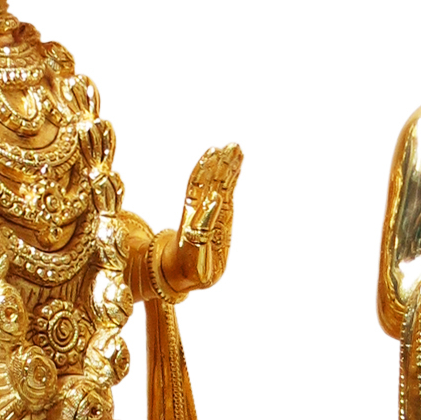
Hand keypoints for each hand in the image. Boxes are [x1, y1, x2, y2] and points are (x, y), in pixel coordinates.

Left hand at [161, 144, 242, 293]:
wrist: (184, 274)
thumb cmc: (190, 269)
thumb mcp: (194, 257)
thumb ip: (201, 229)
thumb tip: (213, 199)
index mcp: (192, 218)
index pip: (197, 189)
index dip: (204, 173)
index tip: (213, 156)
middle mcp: (200, 210)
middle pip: (209, 181)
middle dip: (219, 164)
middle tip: (230, 146)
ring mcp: (211, 210)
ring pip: (217, 182)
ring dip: (225, 165)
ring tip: (234, 147)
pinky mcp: (220, 214)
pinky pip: (224, 190)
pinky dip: (231, 175)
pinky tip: (236, 162)